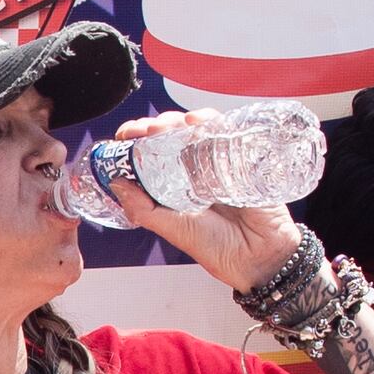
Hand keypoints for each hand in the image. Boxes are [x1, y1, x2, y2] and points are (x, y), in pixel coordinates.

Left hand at [100, 110, 300, 294]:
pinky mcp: (240, 154)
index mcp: (172, 186)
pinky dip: (209, 119)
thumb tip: (116, 184)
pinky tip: (196, 121)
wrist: (256, 253)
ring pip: (194, 128)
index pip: (150, 155)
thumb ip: (143, 210)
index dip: (136, 141)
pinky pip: (224, 130)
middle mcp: (192, 170)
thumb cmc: (216, 246)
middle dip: (154, 126)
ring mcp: (216, 160)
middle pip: (171, 136)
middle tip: (146, 130)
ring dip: (177, 120)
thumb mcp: (171, 229)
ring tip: (167, 126)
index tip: (126, 135)